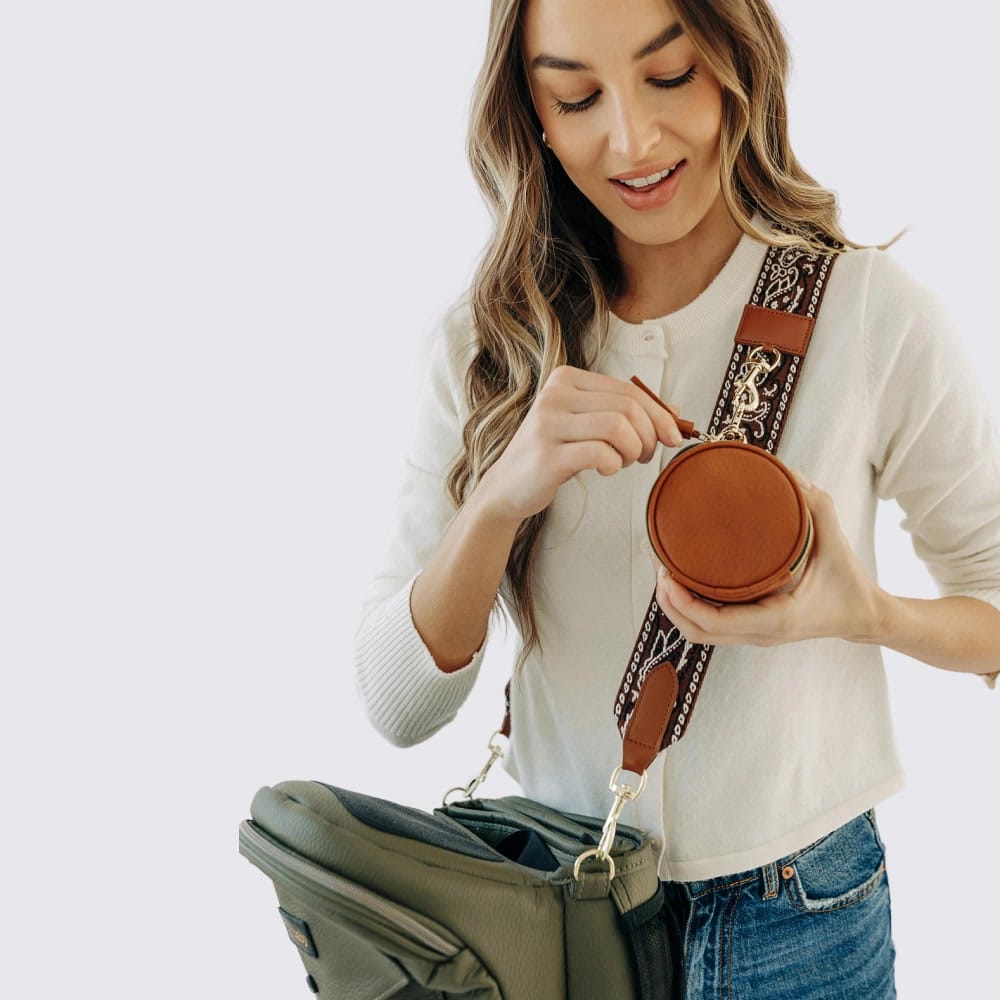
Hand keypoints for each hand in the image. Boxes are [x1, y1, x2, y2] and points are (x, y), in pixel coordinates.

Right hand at [475, 366, 682, 524]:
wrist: (508, 487)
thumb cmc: (552, 454)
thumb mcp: (586, 425)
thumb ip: (623, 413)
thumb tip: (673, 412)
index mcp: (565, 379)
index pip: (628, 389)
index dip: (659, 414)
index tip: (672, 436)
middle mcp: (554, 395)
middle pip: (627, 407)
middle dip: (649, 435)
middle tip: (646, 455)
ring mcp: (547, 424)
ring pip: (618, 427)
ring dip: (633, 450)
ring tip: (624, 462)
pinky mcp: (546, 455)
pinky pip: (600, 454)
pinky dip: (614, 465)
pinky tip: (605, 469)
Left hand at [652, 476, 884, 646]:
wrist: (864, 616)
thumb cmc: (849, 582)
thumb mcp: (836, 540)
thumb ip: (816, 506)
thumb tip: (788, 473)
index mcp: (777, 618)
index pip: (714, 622)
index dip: (682, 603)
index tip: (667, 575)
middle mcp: (760, 633)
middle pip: (696, 632)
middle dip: (668, 602)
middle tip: (658, 564)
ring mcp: (754, 636)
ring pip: (699, 634)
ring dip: (674, 608)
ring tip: (663, 571)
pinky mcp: (752, 631)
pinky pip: (710, 628)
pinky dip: (689, 610)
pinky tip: (680, 583)